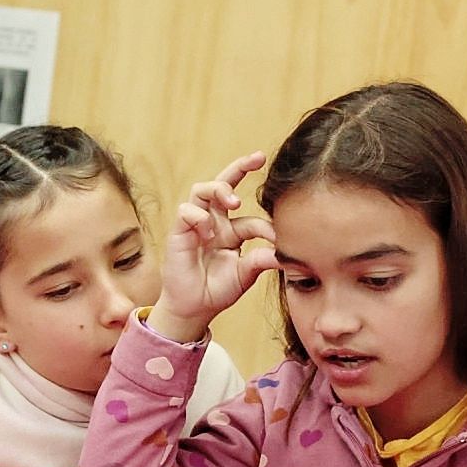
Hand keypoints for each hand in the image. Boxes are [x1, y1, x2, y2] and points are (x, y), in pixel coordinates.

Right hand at [150, 153, 278, 343]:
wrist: (193, 309)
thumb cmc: (217, 291)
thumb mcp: (245, 274)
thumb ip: (262, 260)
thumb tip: (287, 252)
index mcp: (232, 232)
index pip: (252, 218)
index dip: (267, 225)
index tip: (280, 237)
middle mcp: (214, 222)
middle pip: (224, 184)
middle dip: (241, 167)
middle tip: (258, 158)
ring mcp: (196, 225)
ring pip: (203, 189)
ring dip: (220, 188)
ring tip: (233, 201)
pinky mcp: (179, 231)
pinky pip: (187, 211)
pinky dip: (199, 216)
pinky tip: (208, 232)